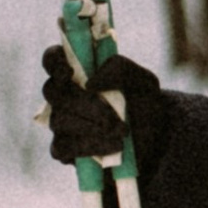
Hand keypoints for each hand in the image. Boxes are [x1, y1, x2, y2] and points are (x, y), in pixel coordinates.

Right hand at [39, 42, 165, 172]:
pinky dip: (88, 148)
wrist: (155, 142)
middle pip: (52, 92)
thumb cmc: (145, 106)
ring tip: (122, 133)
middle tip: (116, 117)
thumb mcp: (144, 82)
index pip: (52, 58)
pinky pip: (60, 148)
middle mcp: (64, 94)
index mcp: (79, 71)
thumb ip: (120, 69)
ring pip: (59, 121)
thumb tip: (90, 84)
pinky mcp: (62, 149)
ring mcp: (60, 122)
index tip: (69, 72)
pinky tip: (112, 147)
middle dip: (86, 105)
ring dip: (93, 128)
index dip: (54, 62)